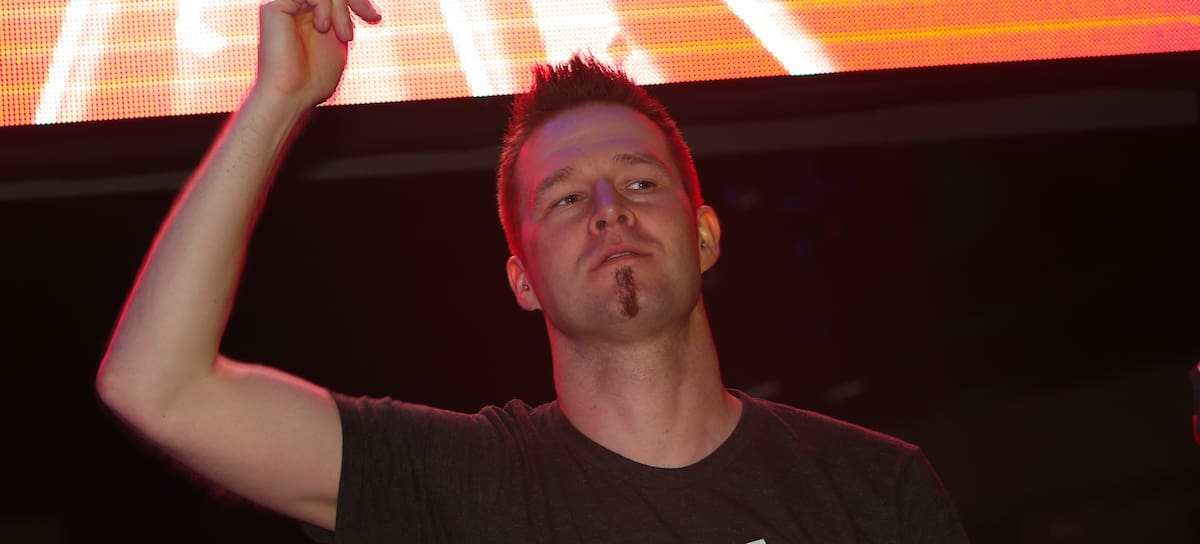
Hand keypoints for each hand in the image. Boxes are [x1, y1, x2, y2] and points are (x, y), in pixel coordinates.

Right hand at [252, 0, 381, 111]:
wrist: (290, 96)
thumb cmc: (313, 81)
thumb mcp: (338, 44)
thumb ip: (344, 20)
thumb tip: (367, 5)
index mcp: (309, 15)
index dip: (358, 1)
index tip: (375, 18)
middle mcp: (296, 7)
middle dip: (356, 0)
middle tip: (369, 17)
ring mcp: (285, 5)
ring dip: (341, 9)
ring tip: (344, 35)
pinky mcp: (275, 7)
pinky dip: (323, 6)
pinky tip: (322, 27)